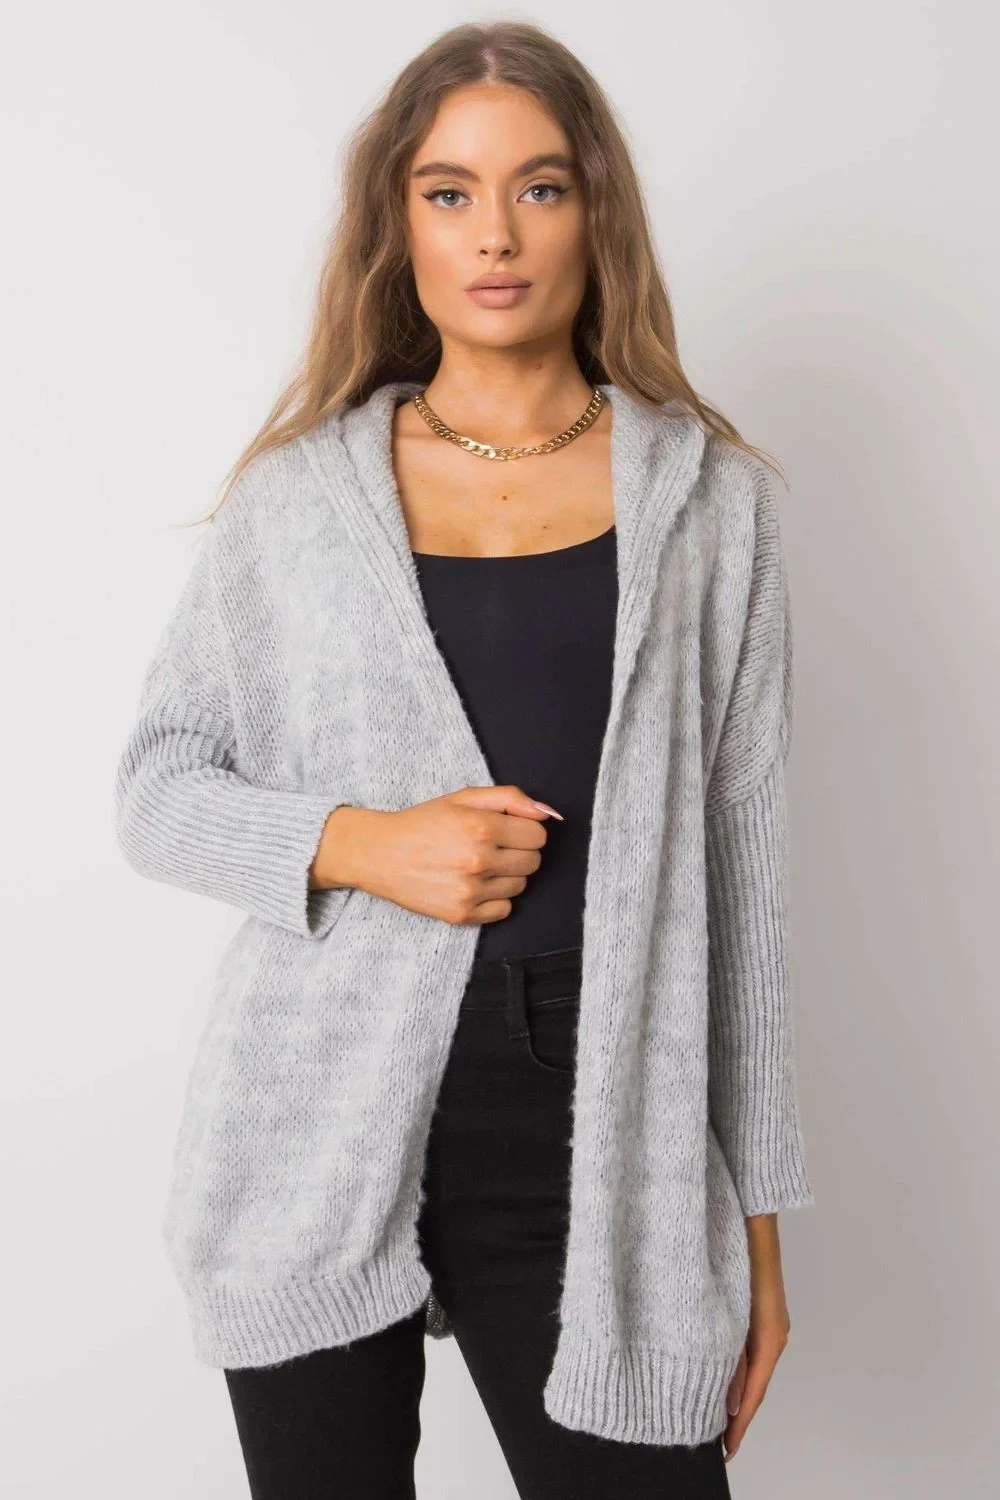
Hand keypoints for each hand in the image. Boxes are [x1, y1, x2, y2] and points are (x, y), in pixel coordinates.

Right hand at [312, 785, 562, 925]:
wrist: (380, 854)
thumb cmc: (423, 822)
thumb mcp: (463, 797)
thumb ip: (510, 798)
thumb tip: (548, 813)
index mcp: (481, 827)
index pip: (538, 835)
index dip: (525, 830)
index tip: (507, 830)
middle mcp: (479, 861)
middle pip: (533, 862)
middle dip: (519, 851)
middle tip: (492, 846)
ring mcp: (470, 891)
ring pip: (521, 886)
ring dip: (507, 874)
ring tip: (479, 864)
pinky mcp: (462, 914)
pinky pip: (504, 909)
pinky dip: (495, 898)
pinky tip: (473, 884)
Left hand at [723, 1213, 791, 1462]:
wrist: (749, 1207)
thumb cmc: (737, 1249)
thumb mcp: (731, 1307)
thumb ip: (730, 1355)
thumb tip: (730, 1403)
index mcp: (770, 1336)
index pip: (754, 1394)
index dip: (739, 1425)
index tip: (724, 1451)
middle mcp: (773, 1332)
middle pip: (753, 1384)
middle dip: (734, 1413)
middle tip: (710, 1440)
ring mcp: (765, 1319)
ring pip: (749, 1366)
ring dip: (731, 1389)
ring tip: (708, 1414)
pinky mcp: (754, 1307)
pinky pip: (745, 1346)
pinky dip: (731, 1365)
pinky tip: (715, 1373)